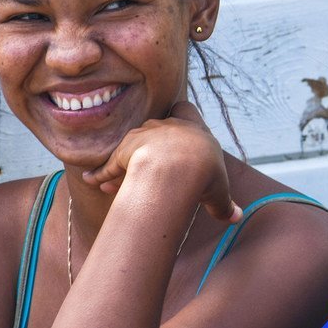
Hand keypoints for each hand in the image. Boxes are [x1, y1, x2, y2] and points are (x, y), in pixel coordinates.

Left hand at [82, 101, 241, 222]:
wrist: (177, 166)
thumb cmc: (203, 174)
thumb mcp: (219, 191)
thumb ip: (224, 204)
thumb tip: (236, 217)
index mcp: (192, 130)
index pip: (186, 110)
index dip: (183, 116)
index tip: (182, 129)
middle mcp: (166, 127)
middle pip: (156, 128)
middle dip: (152, 144)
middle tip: (151, 166)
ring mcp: (142, 136)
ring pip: (131, 146)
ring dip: (126, 163)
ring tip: (115, 184)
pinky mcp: (123, 151)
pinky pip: (110, 164)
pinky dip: (100, 173)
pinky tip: (91, 180)